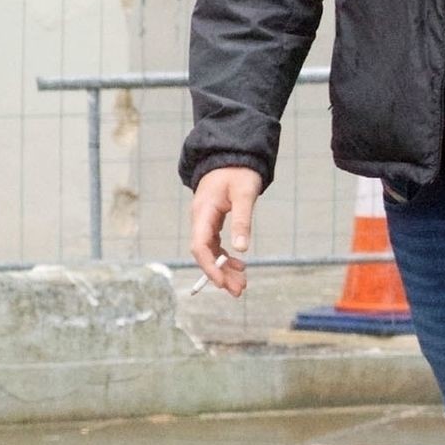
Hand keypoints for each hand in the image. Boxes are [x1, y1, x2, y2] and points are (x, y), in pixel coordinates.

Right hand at [189, 166, 262, 296]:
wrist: (232, 154)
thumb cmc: (239, 172)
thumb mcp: (244, 194)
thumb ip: (242, 221)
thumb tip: (242, 249)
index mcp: (203, 212)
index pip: (200, 246)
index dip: (209, 267)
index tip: (222, 283)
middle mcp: (200, 218)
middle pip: (204, 253)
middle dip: (219, 273)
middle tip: (239, 290)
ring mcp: (205, 220)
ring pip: (210, 251)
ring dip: (224, 268)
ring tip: (242, 283)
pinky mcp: (212, 220)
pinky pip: (215, 244)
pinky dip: (226, 257)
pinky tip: (240, 265)